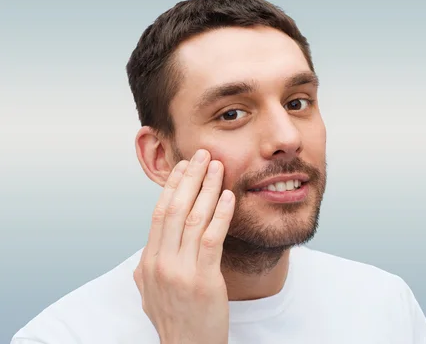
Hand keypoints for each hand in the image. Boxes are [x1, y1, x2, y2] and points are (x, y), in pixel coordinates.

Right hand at [134, 149, 234, 343]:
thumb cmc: (176, 319)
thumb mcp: (151, 291)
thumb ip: (151, 264)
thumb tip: (152, 243)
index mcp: (148, 262)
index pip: (160, 213)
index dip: (172, 186)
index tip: (184, 166)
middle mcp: (160, 263)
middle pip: (175, 208)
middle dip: (190, 178)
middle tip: (202, 154)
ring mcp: (180, 272)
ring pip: (194, 218)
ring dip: (207, 188)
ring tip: (217, 166)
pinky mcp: (203, 280)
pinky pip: (212, 239)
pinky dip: (221, 214)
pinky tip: (228, 196)